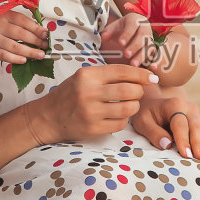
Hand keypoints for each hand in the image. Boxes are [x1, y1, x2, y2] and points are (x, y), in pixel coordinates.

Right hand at [0, 10, 48, 63]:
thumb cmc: (2, 30)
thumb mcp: (11, 22)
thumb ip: (26, 25)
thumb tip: (43, 33)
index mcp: (5, 15)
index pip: (22, 20)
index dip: (35, 28)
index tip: (46, 34)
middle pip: (20, 34)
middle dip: (35, 41)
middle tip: (45, 46)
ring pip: (14, 46)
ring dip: (29, 52)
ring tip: (40, 55)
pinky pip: (6, 56)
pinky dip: (16, 59)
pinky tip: (25, 60)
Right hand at [29, 64, 156, 142]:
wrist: (48, 117)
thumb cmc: (70, 94)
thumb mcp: (84, 78)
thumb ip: (107, 75)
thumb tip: (139, 75)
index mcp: (88, 75)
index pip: (122, 71)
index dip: (141, 74)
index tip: (152, 78)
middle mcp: (89, 92)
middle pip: (129, 91)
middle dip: (139, 92)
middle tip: (138, 93)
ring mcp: (91, 112)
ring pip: (128, 109)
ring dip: (134, 107)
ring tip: (129, 105)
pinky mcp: (93, 128)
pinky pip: (120, 124)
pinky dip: (124, 120)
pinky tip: (118, 116)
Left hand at [100, 12, 153, 67]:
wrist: (126, 36)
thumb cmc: (118, 31)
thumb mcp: (111, 30)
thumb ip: (107, 33)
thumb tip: (104, 37)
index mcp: (135, 19)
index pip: (132, 25)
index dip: (127, 34)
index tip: (120, 43)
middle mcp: (145, 28)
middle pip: (143, 36)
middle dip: (135, 46)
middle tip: (126, 54)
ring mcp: (150, 38)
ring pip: (149, 46)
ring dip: (142, 55)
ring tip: (133, 64)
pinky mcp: (153, 49)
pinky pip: (156, 55)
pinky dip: (155, 61)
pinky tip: (152, 67)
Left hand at [133, 92, 199, 161]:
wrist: (155, 104)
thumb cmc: (147, 115)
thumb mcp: (143, 122)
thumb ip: (153, 132)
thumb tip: (167, 145)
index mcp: (174, 105)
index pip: (180, 124)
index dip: (183, 139)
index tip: (185, 154)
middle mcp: (189, 108)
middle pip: (196, 127)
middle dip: (199, 144)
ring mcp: (197, 116)